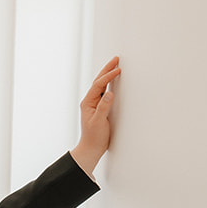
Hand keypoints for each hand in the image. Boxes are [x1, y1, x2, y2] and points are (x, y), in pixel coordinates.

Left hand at [71, 56, 119, 176]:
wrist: (91, 149)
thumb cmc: (94, 137)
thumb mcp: (99, 122)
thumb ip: (104, 107)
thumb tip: (109, 93)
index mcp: (88, 103)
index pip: (99, 85)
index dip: (108, 76)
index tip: (118, 69)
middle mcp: (90, 101)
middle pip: (98, 82)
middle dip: (107, 70)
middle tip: (116, 59)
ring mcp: (94, 104)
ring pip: (101, 86)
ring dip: (108, 75)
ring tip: (115, 66)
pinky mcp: (99, 108)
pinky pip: (104, 92)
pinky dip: (109, 85)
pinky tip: (113, 81)